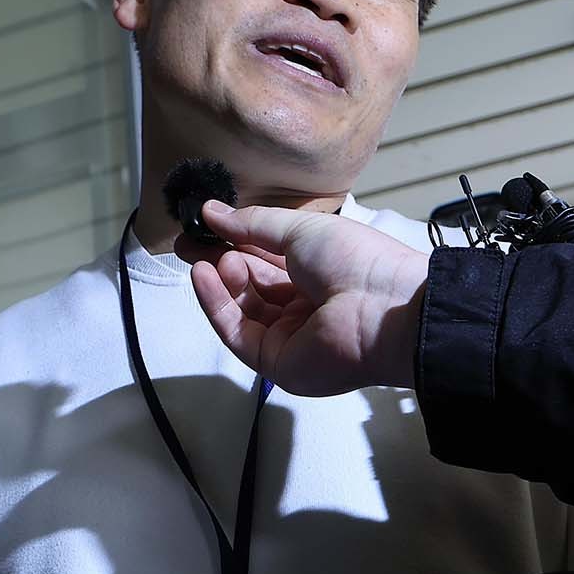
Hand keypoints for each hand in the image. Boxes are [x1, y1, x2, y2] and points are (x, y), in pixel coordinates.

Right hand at [180, 203, 428, 395]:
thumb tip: (212, 211)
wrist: (385, 307)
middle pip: (251, 285)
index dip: (235, 242)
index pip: (266, 259)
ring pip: (241, 309)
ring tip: (208, 259)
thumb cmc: (355, 259)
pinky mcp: (276, 362)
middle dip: (221, 262)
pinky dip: (217, 305)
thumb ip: (254, 224)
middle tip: (188, 243)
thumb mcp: (302, 229)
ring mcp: (290, 336)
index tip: (202, 227)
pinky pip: (237, 333)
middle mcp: (304, 305)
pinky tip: (203, 277)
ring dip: (221, 281)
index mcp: (319, 272)